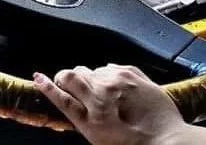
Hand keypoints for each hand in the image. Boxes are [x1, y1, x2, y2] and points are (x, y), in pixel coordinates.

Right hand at [34, 65, 186, 144]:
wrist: (168, 141)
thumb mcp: (100, 138)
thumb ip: (84, 118)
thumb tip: (74, 102)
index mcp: (92, 117)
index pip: (61, 96)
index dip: (47, 86)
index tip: (38, 77)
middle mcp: (102, 94)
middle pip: (73, 75)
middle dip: (69, 79)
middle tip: (73, 87)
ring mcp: (119, 80)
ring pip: (93, 69)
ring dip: (92, 78)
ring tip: (102, 94)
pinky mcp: (134, 73)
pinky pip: (113, 67)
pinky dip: (110, 74)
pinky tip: (117, 88)